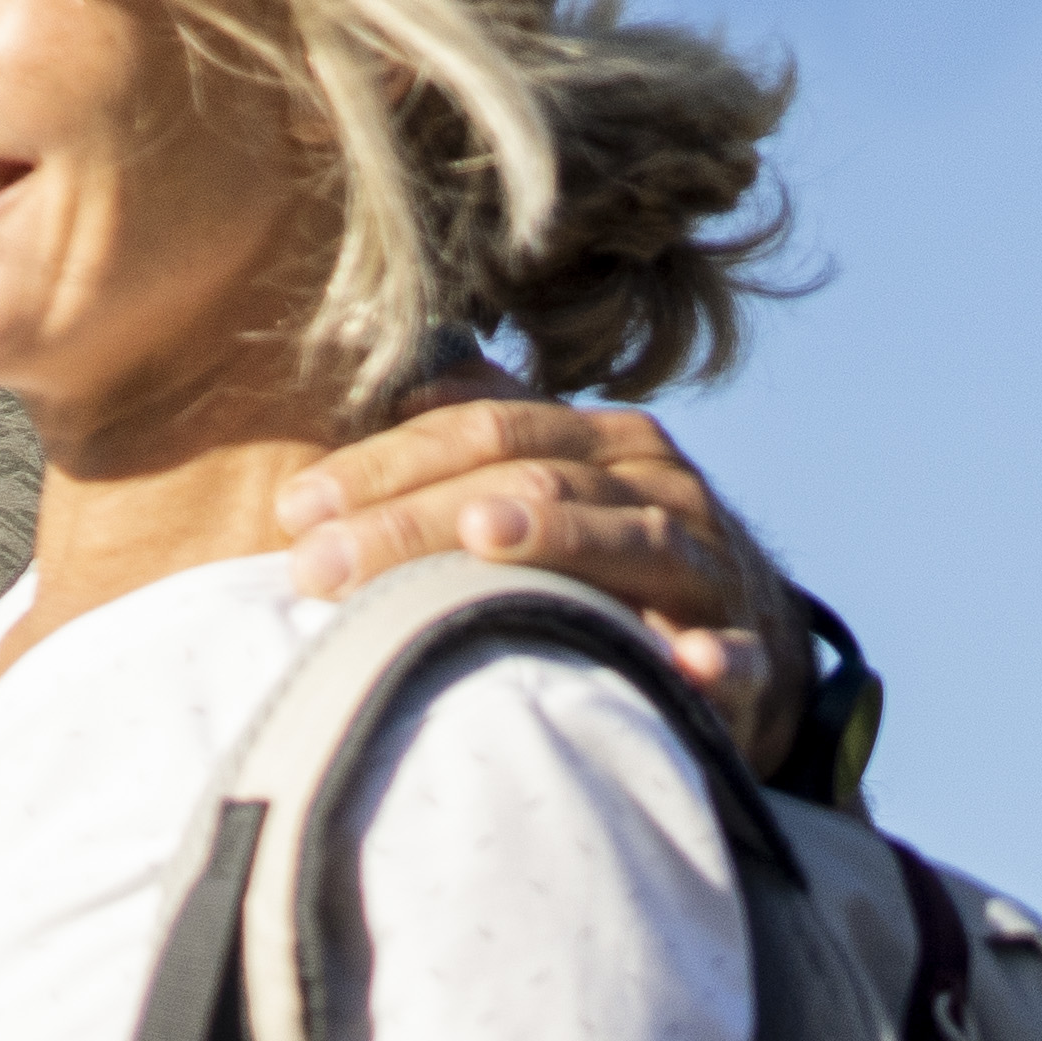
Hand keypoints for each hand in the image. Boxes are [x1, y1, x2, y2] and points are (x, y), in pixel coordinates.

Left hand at [277, 385, 800, 768]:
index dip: (384, 466)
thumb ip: (488, 429)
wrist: (746, 625)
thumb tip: (406, 377)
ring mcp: (705, 565)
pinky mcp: (743, 649)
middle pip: (528, 482)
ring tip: (486, 538)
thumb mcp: (558, 477)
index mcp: (600, 442)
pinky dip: (710, 657)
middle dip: (416, 521)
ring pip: (627, 540)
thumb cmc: (613, 551)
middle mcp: (655, 487)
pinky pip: (731, 652)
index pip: (481, 431)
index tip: (295, 509)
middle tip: (321, 564)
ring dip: (557, 540)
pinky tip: (683, 663)